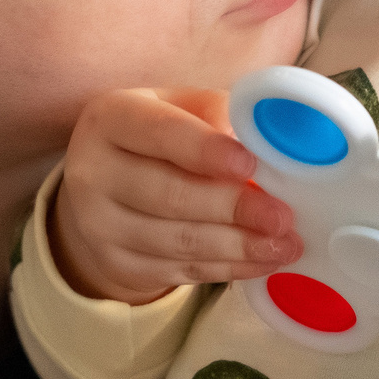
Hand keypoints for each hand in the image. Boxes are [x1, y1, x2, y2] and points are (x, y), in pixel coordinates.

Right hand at [49, 88, 300, 304]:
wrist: (106, 190)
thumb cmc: (158, 138)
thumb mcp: (179, 107)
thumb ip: (217, 113)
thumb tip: (265, 142)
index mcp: (111, 118)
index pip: (159, 132)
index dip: (205, 150)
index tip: (249, 164)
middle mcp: (93, 171)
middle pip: (169, 195)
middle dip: (233, 208)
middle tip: (281, 216)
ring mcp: (99, 224)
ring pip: (178, 241)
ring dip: (238, 245)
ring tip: (284, 244)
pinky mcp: (117, 264)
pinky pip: (180, 270)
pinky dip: (228, 267)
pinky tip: (262, 260)